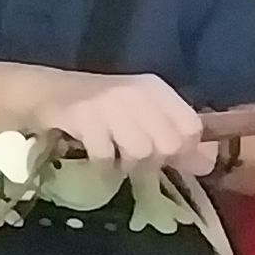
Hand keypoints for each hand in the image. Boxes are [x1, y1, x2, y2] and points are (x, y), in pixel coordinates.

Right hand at [38, 72, 208, 172]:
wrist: (47, 92)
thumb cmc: (100, 108)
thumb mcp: (141, 113)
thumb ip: (172, 135)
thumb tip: (206, 164)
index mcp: (155, 89)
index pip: (191, 127)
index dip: (185, 149)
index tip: (168, 158)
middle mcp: (136, 92)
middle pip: (168, 144)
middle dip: (156, 161)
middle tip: (138, 160)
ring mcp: (109, 104)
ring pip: (140, 152)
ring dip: (128, 165)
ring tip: (116, 159)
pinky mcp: (83, 117)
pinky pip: (106, 156)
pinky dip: (103, 165)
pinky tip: (97, 157)